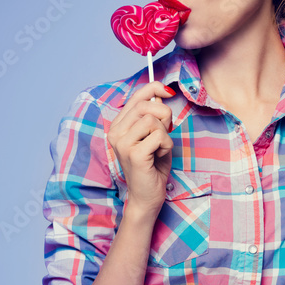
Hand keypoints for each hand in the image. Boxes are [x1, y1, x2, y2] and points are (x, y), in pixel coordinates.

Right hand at [106, 81, 174, 216]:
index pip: (136, 97)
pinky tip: (159, 156)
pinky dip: (166, 145)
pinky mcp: (134, 154)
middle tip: (165, 133)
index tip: (168, 91)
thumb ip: (154, 116)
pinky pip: (159, 136)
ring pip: (153, 120)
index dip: (153, 88)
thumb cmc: (152, 166)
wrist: (147, 196)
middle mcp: (116, 132)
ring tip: (159, 149)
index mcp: (118, 126)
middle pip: (145, 106)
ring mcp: (122, 143)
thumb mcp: (154, 135)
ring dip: (165, 134)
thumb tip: (160, 94)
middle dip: (164, 116)